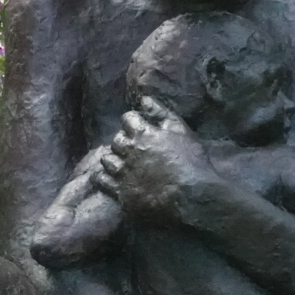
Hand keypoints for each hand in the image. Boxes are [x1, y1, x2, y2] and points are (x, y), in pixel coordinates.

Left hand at [92, 97, 217, 225]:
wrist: (193, 195)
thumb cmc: (191, 161)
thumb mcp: (181, 130)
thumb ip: (161, 112)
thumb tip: (144, 99)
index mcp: (142, 133)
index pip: (127, 119)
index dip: (134, 122)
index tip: (140, 128)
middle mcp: (128, 151)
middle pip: (116, 140)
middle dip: (124, 141)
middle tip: (135, 149)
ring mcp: (122, 172)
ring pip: (106, 159)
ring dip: (113, 158)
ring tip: (123, 163)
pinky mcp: (120, 192)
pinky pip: (101, 180)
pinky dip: (103, 176)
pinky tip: (112, 177)